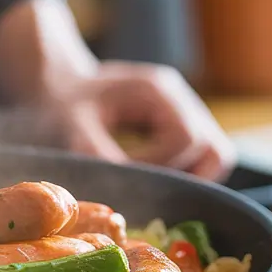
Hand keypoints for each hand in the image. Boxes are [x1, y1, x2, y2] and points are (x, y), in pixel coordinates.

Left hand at [0, 0, 235, 180]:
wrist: (57, 83)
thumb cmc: (62, 99)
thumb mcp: (72, 124)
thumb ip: (97, 151)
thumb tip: (122, 186)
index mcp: (157, 90)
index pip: (186, 138)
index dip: (161, 165)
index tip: (126, 173)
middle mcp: (179, 99)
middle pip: (214, 149)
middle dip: (185, 177)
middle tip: (147, 188)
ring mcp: (183, 112)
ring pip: (213, 155)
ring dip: (186, 177)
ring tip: (147, 185)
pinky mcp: (176, 126)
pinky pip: (196, 157)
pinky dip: (179, 172)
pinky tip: (146, 177)